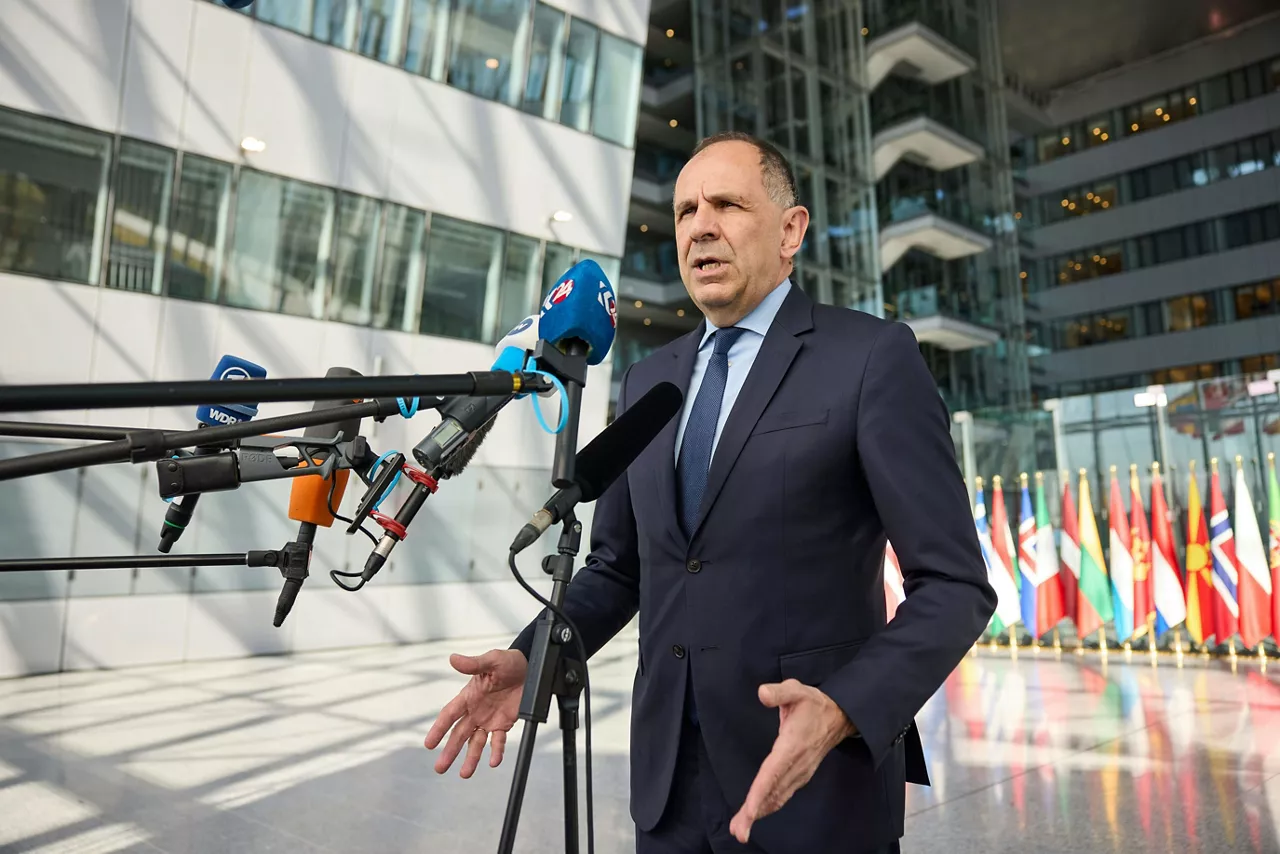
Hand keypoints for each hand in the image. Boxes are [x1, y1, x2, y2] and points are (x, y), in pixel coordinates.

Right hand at [424, 649, 526, 777]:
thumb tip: (453, 658)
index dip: (438, 729)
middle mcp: (475, 711)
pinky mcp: (504, 724)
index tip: (429, 744)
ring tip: (464, 774)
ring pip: (476, 742)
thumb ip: (473, 663)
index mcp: (468, 696)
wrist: (530, 668)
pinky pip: (498, 741)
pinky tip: (493, 762)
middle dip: (450, 751)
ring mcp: (488, 719)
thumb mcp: (492, 660)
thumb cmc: (507, 662)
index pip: (449, 715)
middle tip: (440, 768)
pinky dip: (496, 751)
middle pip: (459, 734)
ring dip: (470, 758)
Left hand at [729, 679, 855, 843]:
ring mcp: (799, 772)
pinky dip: (768, 806)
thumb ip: (779, 692)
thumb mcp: (797, 690)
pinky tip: (756, 814)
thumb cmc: (814, 704)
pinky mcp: (799, 775)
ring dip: (758, 814)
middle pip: (772, 791)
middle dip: (754, 813)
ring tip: (740, 829)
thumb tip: (762, 693)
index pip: (773, 772)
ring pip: (777, 796)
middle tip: (738, 831)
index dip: (761, 792)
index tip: (750, 811)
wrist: (839, 717)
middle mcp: (796, 764)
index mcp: (792, 745)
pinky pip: (782, 794)